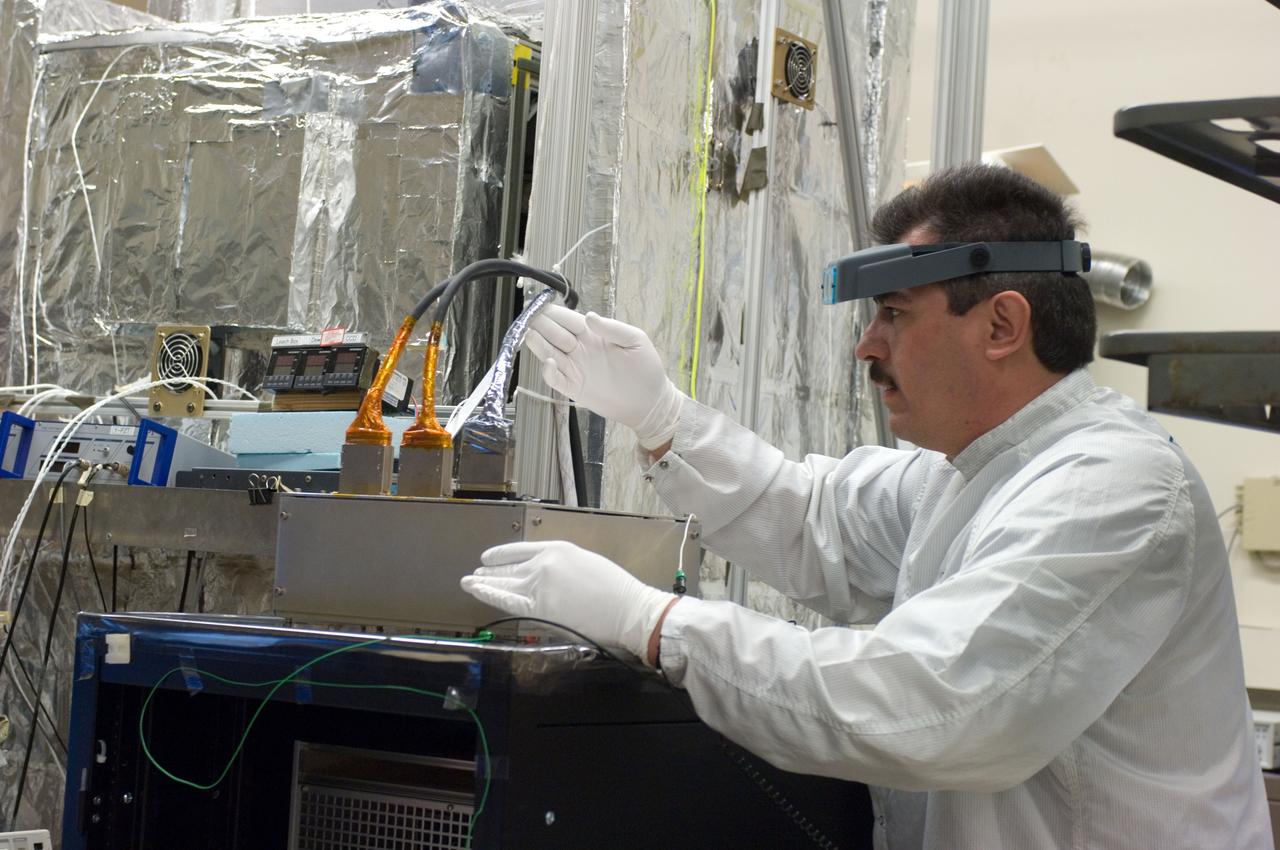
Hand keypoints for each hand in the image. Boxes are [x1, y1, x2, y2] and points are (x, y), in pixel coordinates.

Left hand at [460, 540, 674, 663]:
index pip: (520, 550)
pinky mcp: (539, 608)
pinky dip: (490, 595)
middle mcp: (544, 563)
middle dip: (491, 571)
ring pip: (505, 583)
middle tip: (477, 573)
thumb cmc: (616, 590)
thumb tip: (547, 578)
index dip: (502, 555)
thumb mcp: (587, 563)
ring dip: (485, 582)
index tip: (489, 558)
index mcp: (558, 549)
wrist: (628, 609)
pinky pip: (508, 601)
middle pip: (510, 568)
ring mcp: (539, 585)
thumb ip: (562, 567)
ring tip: (469, 581)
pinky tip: (477, 590)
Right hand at [524, 304, 682, 450]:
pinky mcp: (575, 388)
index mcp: (593, 334)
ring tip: (528, 333)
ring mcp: (575, 368)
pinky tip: (549, 362)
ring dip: (538, 344)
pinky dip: (548, 372)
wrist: (650, 401)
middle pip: (554, 333)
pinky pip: (555, 379)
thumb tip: (589, 316)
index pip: (568, 319)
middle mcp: (580, 349)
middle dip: (541, 324)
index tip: (540, 305)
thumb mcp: (635, 341)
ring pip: (549, 353)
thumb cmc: (646, 368)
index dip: (554, 312)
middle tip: (530, 318)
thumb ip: (612, 328)